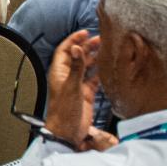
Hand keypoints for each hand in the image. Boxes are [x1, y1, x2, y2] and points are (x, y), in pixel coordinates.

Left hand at [44, 29, 102, 148]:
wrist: (67, 132)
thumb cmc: (64, 111)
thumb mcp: (71, 87)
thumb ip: (76, 68)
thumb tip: (77, 48)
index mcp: (59, 72)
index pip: (65, 50)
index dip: (74, 40)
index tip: (84, 33)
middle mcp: (67, 77)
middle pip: (77, 57)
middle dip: (87, 47)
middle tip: (99, 39)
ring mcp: (77, 85)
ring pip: (86, 67)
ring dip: (94, 58)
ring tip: (105, 49)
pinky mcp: (85, 94)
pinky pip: (93, 80)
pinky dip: (100, 73)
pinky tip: (107, 67)